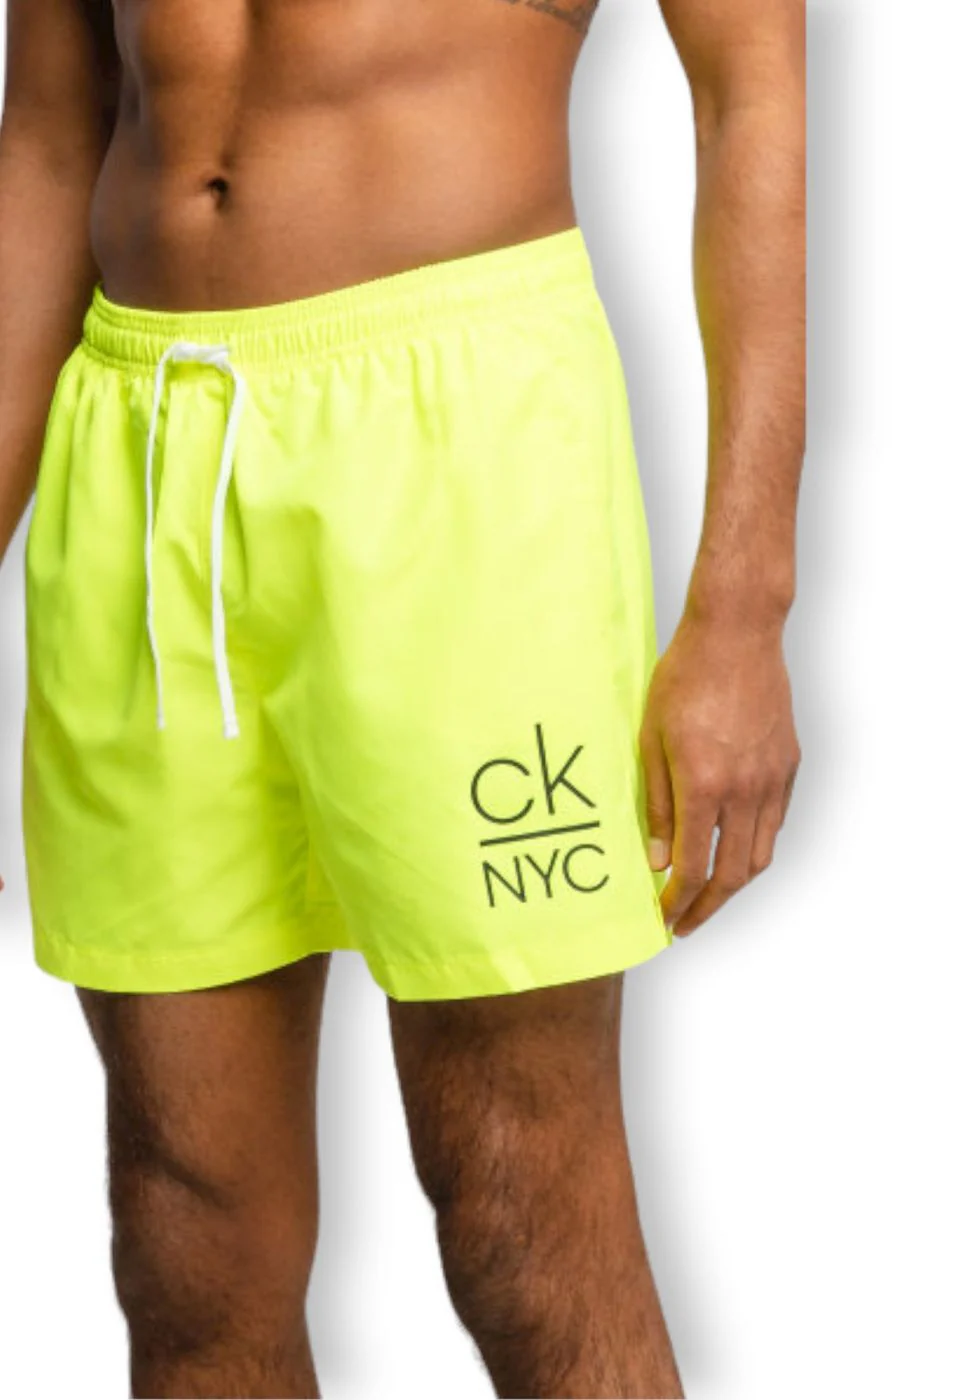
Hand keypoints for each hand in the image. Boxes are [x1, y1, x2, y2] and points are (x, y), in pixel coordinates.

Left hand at [640, 606, 800, 936]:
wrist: (737, 633)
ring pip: (760, 854)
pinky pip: (775, 822)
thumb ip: (654, 803)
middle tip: (685, 923)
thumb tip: (655, 859)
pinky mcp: (788, 764)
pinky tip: (735, 848)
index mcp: (704, 786)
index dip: (678, 902)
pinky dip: (755, 847)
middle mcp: (744, 790)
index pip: (693, 868)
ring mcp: (772, 779)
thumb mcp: (650, 740)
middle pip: (732, 875)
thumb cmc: (684, 677)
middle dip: (707, 908)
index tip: (664, 918)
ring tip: (710, 895)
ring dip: (735, 884)